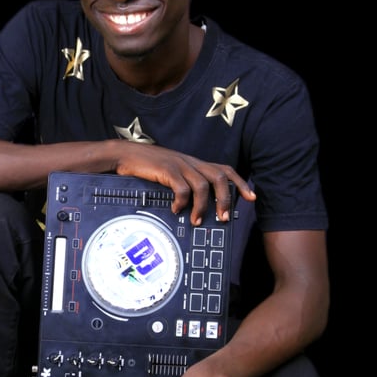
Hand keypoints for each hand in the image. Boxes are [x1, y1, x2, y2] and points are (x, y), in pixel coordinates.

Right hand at [114, 143, 254, 225]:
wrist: (125, 154)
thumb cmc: (148, 166)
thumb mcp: (172, 172)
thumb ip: (186, 183)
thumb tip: (197, 206)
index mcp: (195, 163)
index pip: (225, 170)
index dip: (240, 183)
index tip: (251, 198)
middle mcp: (191, 162)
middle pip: (219, 178)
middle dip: (226, 200)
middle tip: (224, 219)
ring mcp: (180, 165)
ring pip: (203, 186)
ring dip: (203, 207)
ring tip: (197, 221)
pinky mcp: (167, 170)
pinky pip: (182, 189)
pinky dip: (182, 203)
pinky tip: (175, 210)